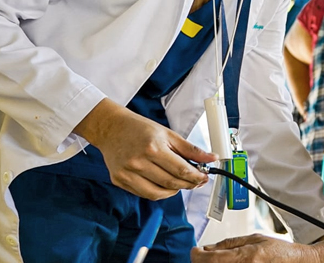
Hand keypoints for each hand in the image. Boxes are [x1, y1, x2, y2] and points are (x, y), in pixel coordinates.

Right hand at [75, 98, 216, 199]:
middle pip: (171, 184)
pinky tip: (163, 183)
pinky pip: (144, 194)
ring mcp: (127, 174)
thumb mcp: (168, 134)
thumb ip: (191, 149)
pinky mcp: (120, 181)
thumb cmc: (140, 129)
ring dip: (174, 191)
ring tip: (180, 183)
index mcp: (153, 148)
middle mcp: (138, 163)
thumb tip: (212, 158)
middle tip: (196, 181)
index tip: (204, 177)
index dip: (196, 177)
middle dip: (188, 185)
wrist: (111, 128)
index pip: (181, 171)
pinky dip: (158, 192)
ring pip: (158, 194)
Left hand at [191, 234, 316, 262]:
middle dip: (202, 261)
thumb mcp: (254, 239)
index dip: (196, 255)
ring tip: (216, 260)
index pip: (208, 260)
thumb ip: (230, 244)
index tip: (195, 251)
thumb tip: (207, 248)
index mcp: (245, 257)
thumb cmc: (280, 253)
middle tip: (204, 256)